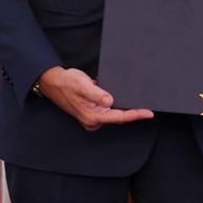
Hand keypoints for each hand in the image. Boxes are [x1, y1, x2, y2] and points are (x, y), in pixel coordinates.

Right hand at [36, 66, 153, 130]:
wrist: (53, 82)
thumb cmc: (67, 83)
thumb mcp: (83, 85)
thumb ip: (97, 94)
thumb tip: (110, 101)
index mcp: (92, 116)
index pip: (119, 117)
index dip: (135, 115)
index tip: (149, 113)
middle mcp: (93, 120)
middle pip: (119, 118)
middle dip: (133, 112)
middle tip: (149, 107)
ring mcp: (92, 117)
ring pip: (114, 114)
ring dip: (126, 108)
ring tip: (141, 103)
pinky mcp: (92, 111)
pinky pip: (109, 110)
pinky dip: (118, 105)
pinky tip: (125, 99)